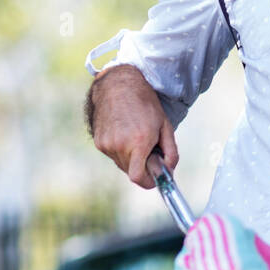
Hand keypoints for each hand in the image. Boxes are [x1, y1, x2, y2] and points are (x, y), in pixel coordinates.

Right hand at [87, 64, 177, 188]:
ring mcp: (106, 144)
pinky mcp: (98, 142)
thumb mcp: (165, 126)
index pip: (138, 177)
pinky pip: (113, 155)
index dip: (148, 182)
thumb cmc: (145, 104)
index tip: (155, 180)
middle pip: (131, 171)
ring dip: (131, 158)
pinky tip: (124, 132)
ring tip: (136, 136)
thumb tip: (169, 170)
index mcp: (139, 142)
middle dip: (142, 167)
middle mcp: (120, 146)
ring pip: (121, 164)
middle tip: (150, 150)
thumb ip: (171, 152)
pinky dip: (121, 150)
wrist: (119, 86)